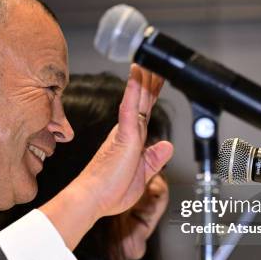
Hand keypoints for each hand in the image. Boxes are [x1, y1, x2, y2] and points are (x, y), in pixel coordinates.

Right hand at [41, 64, 173, 248]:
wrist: (93, 199)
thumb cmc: (110, 191)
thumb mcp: (143, 175)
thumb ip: (154, 159)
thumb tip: (167, 146)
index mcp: (131, 141)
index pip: (145, 112)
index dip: (151, 95)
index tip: (156, 80)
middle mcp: (127, 133)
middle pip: (143, 101)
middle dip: (150, 81)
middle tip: (155, 62)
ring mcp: (125, 132)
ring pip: (138, 100)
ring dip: (144, 79)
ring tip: (148, 60)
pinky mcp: (124, 136)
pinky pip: (131, 109)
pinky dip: (135, 92)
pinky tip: (138, 76)